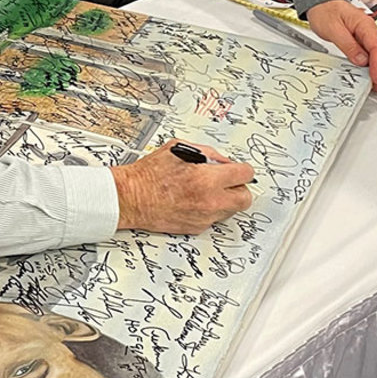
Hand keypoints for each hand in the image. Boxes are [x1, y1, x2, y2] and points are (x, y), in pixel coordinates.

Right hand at [110, 140, 253, 234]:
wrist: (131, 198)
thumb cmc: (149, 174)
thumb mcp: (178, 149)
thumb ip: (206, 153)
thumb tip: (222, 160)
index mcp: (206, 179)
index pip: (244, 175)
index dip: (242, 170)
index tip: (238, 169)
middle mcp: (209, 201)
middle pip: (245, 198)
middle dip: (239, 188)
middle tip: (228, 182)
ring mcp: (204, 217)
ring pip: (231, 210)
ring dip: (224, 200)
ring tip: (207, 190)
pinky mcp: (196, 228)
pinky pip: (214, 218)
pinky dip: (209, 210)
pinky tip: (194, 200)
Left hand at [305, 0, 376, 95]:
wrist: (321, 2)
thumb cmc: (326, 11)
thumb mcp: (333, 29)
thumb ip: (348, 45)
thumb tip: (361, 60)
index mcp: (365, 25)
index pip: (376, 48)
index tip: (376, 78)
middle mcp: (369, 30)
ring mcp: (367, 35)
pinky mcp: (362, 40)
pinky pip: (372, 54)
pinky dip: (375, 66)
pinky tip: (375, 75)